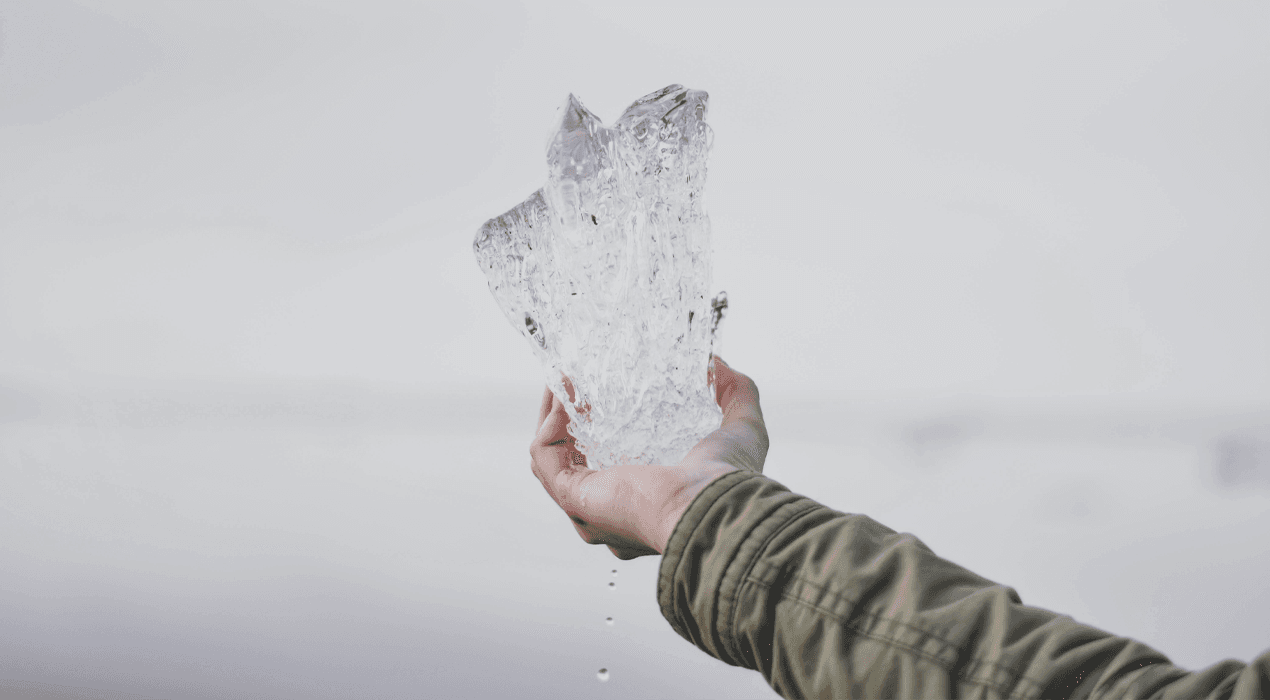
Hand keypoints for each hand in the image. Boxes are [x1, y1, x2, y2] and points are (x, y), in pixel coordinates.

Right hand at [528, 355, 768, 558]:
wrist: (714, 503)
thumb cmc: (731, 480)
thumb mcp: (742, 429)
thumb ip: (736, 394)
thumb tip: (719, 364)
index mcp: (647, 504)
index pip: (611, 469)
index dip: (601, 429)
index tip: (602, 393)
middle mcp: (611, 513)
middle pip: (572, 463)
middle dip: (567, 420)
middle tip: (574, 382)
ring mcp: (589, 508)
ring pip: (552, 458)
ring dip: (553, 415)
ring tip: (563, 379)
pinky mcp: (575, 497)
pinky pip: (545, 456)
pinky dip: (549, 423)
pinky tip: (564, 392)